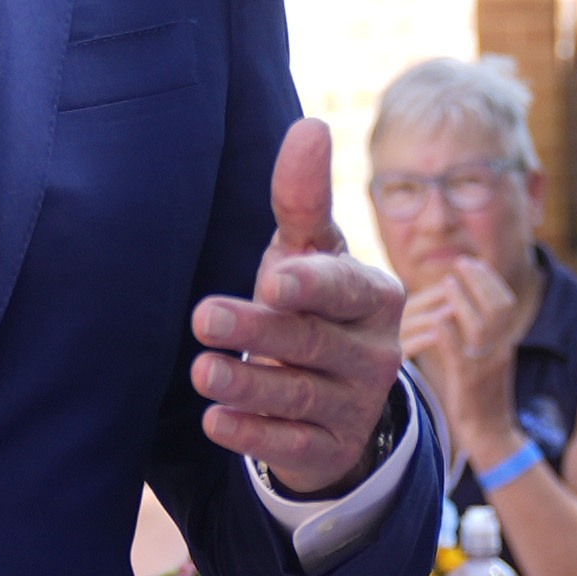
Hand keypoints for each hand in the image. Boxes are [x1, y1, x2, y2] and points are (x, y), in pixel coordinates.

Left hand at [192, 120, 407, 496]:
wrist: (334, 396)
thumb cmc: (311, 302)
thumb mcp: (309, 252)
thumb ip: (303, 198)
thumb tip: (311, 126)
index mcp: (374, 297)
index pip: (343, 288)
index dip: (310, 285)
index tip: (273, 279)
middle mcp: (374, 353)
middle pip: (310, 339)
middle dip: (257, 330)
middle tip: (202, 317)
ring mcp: (355, 405)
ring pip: (298, 394)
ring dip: (249, 382)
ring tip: (202, 371)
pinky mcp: (329, 449)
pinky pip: (291, 444)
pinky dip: (253, 434)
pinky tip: (217, 420)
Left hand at [396, 256, 522, 466]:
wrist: (490, 434)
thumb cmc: (481, 395)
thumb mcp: (485, 359)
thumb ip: (477, 334)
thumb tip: (458, 306)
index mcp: (505, 344)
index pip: (505, 302)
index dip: (489, 279)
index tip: (471, 262)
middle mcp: (500, 351)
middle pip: (499, 307)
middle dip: (480, 280)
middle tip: (460, 264)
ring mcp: (486, 367)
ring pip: (481, 327)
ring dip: (463, 301)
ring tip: (447, 283)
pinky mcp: (469, 383)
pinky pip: (461, 354)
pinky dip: (449, 335)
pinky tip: (437, 320)